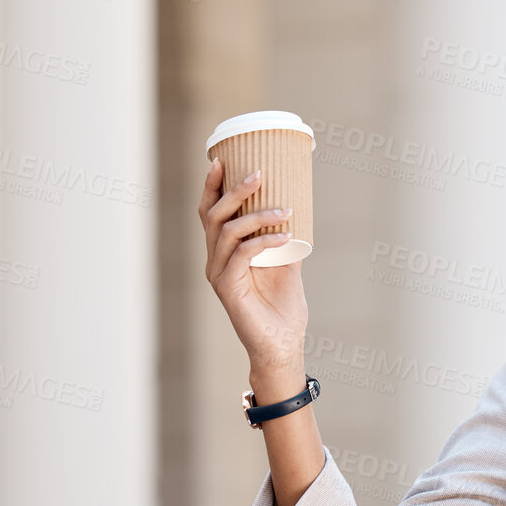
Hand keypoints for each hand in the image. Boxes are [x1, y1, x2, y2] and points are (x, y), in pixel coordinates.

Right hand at [199, 157, 308, 377]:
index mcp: (224, 252)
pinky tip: (285, 236)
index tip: (222, 159)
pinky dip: (264, 241)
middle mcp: (215, 260)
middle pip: (214, 216)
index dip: (212, 186)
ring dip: (257, 215)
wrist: (282, 346)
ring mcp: (218, 273)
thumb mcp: (287, 266)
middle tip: (258, 173)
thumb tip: (294, 210)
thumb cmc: (283, 309)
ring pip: (227, 232)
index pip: (211, 213)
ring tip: (286, 210)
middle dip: (234, 191)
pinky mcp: (227, 288)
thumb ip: (284, 240)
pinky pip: (241, 254)